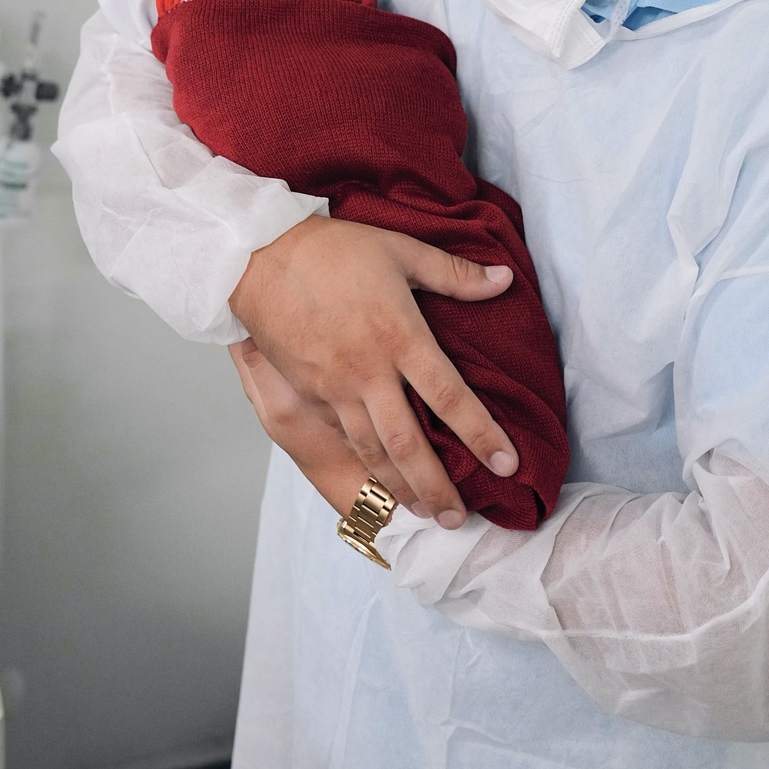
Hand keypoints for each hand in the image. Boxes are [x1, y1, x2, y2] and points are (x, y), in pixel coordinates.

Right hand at [229, 216, 517, 527]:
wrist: (261, 257)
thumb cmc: (335, 250)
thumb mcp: (402, 250)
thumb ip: (455, 274)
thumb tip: (505, 280)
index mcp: (400, 336)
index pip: (450, 397)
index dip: (481, 434)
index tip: (507, 465)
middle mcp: (370, 371)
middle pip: (408, 444)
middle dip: (437, 487)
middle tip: (458, 519)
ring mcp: (336, 386)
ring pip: (371, 451)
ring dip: (399, 487)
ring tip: (422, 512)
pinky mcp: (309, 392)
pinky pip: (342, 437)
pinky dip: (363, 465)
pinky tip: (378, 480)